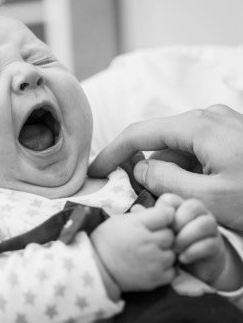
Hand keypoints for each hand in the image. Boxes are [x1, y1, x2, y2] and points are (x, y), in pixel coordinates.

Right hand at [88, 105, 242, 229]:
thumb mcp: (212, 199)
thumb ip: (167, 182)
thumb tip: (140, 170)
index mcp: (198, 126)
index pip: (138, 134)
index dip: (111, 154)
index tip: (93, 172)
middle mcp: (209, 117)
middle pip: (161, 144)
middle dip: (152, 173)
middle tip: (151, 204)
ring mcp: (224, 124)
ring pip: (182, 150)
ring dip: (178, 176)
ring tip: (193, 205)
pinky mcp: (236, 134)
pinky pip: (201, 151)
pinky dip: (195, 172)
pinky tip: (208, 195)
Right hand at [91, 207, 175, 291]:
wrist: (97, 267)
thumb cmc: (107, 241)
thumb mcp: (119, 220)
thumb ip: (142, 215)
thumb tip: (164, 210)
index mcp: (138, 226)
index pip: (166, 215)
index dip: (162, 216)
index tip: (156, 220)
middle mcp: (148, 243)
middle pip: (170, 234)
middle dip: (162, 234)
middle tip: (148, 238)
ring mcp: (154, 262)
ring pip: (172, 252)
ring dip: (164, 252)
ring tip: (149, 253)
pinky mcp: (156, 279)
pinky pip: (173, 271)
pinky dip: (165, 268)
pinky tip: (152, 264)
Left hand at [156, 194, 226, 283]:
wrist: (192, 266)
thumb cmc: (171, 244)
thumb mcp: (158, 233)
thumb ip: (149, 220)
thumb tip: (135, 208)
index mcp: (179, 207)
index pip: (172, 198)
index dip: (164, 210)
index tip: (157, 224)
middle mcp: (197, 214)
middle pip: (193, 206)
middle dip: (179, 221)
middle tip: (168, 236)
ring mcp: (209, 228)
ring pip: (204, 223)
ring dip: (186, 236)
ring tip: (174, 249)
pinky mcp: (216, 245)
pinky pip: (209, 243)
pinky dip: (193, 251)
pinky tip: (182, 259)